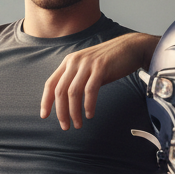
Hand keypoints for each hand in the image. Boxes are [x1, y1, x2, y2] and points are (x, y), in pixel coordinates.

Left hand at [41, 32, 159, 128]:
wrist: (130, 47)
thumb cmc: (108, 62)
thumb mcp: (87, 69)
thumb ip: (76, 81)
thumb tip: (66, 103)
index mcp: (68, 62)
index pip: (50, 83)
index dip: (45, 101)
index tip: (44, 115)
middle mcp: (74, 62)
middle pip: (60, 91)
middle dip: (61, 112)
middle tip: (65, 126)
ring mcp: (87, 64)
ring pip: (73, 92)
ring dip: (74, 112)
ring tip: (78, 124)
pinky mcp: (101, 68)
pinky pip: (90, 90)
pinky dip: (88, 105)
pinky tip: (90, 114)